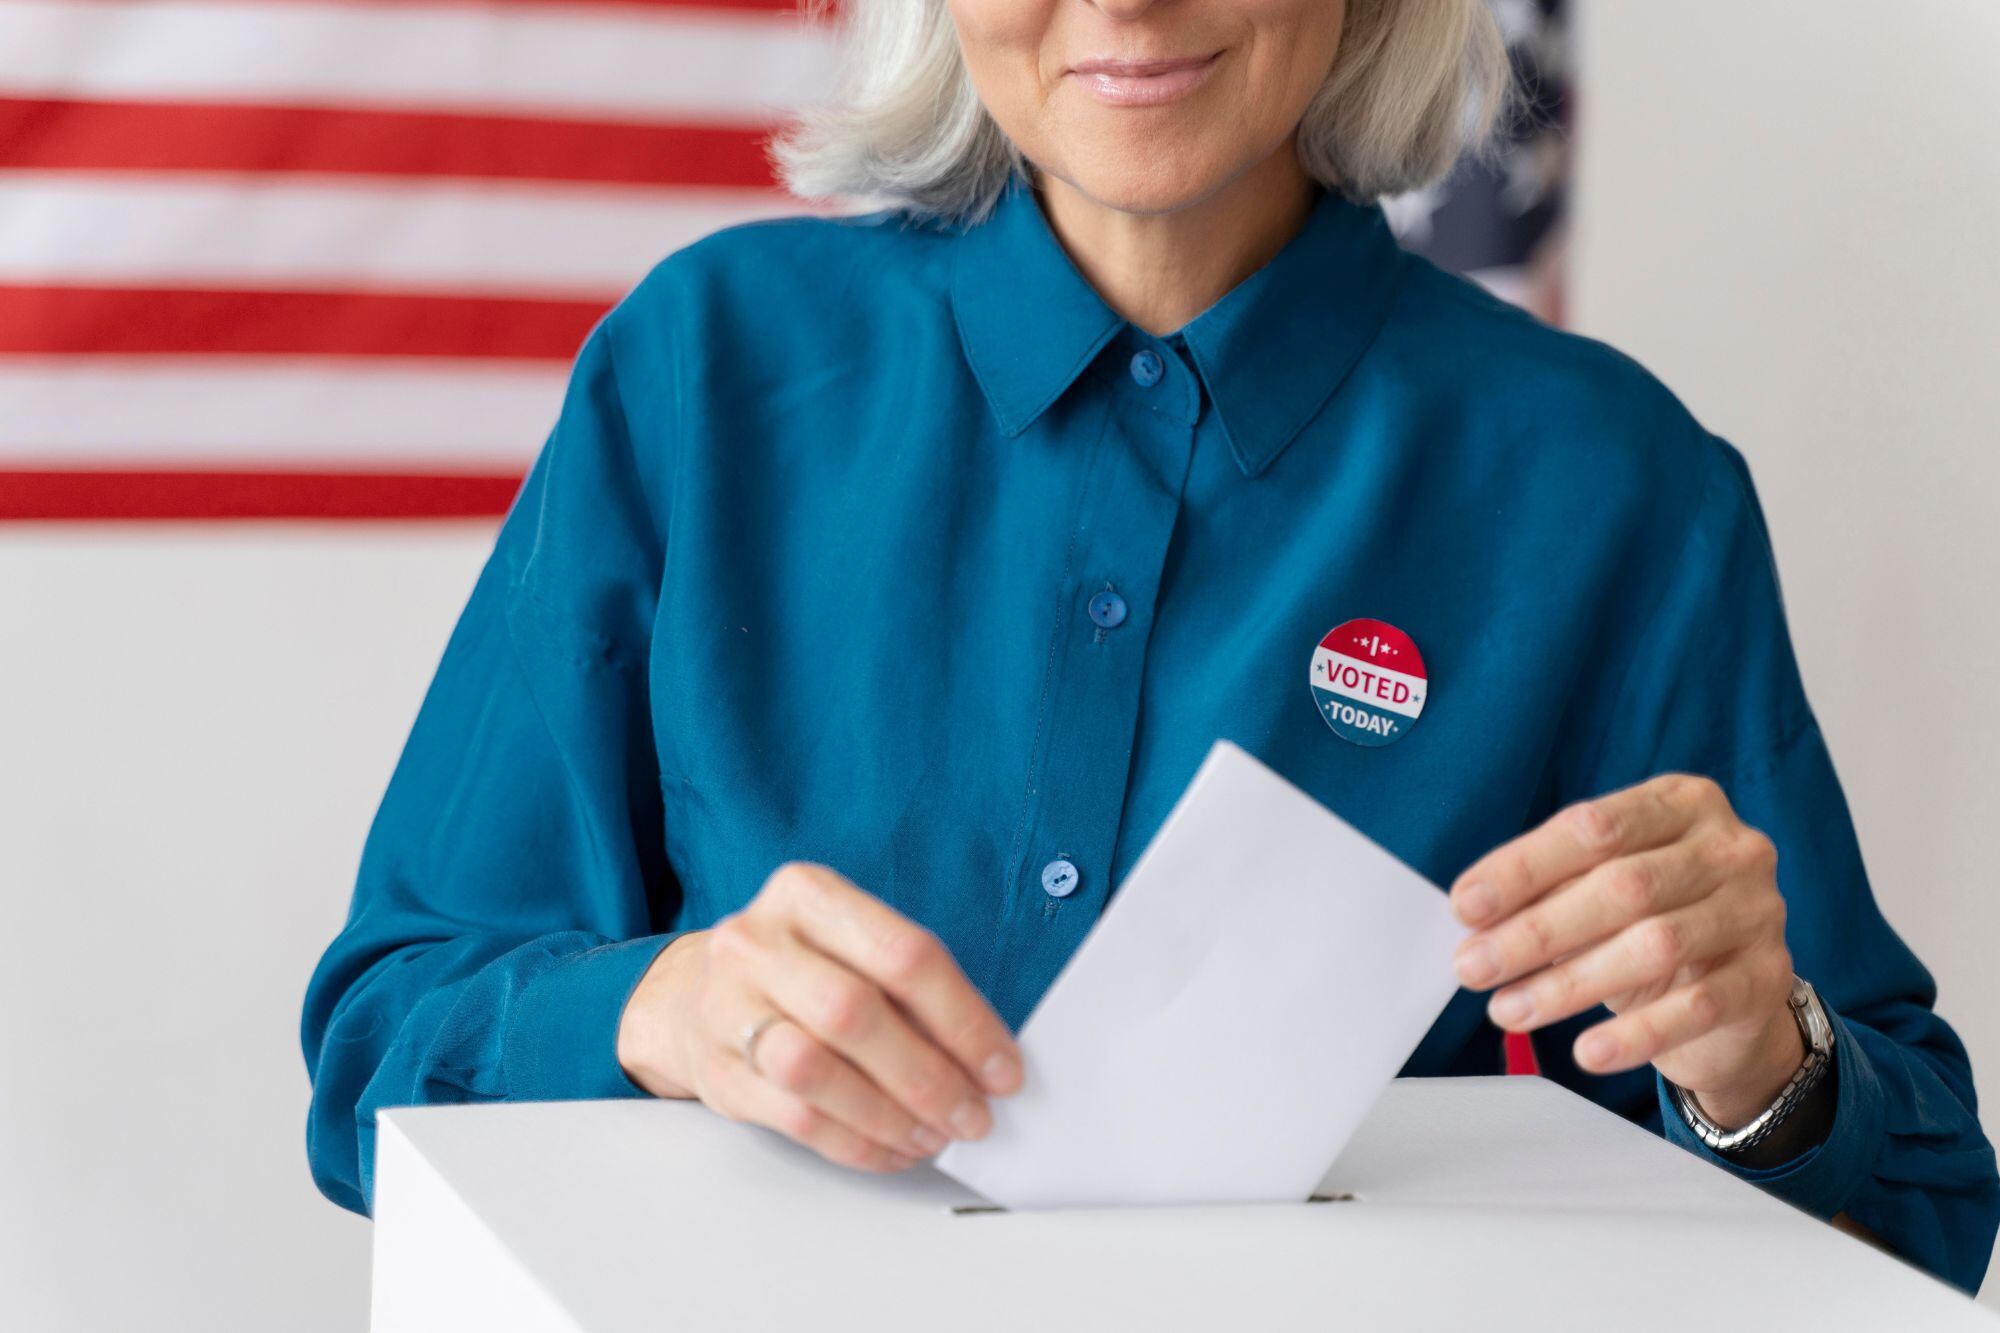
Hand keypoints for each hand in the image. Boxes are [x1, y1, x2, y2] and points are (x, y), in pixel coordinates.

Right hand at [616, 861, 1022, 1171]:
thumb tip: (987, 1060)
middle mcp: (757, 942)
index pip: (903, 954)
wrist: (694, 997)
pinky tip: (894, 1149)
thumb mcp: (849, 945)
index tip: (1003, 1069)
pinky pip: (797, 1118)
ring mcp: (726, 1006)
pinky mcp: (718, 1073)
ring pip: (817, 1070)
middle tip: (975, 1114)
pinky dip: (858, 1143)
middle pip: (855, 1013)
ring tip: (935, 1135)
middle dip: (930, 1075)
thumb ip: (910, 987)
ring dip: (892, 1115)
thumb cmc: (799, 970)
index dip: (964, 1019)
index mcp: (806, 893)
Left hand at [1448, 773, 1802, 1126]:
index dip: (1524, 867)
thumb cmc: (1648, 923)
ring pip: (1656, 945)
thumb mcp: (1599, 892)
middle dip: (1537, 930)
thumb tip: (1476, 914)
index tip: (1467, 907)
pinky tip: (1586, 1053)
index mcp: (1681, 803)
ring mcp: (1759, 912)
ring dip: (1570, 984)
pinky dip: (1634, 1034)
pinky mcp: (1768, 978)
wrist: (1730, 996)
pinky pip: (1696, 1007)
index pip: (1594, 826)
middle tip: (1474, 966)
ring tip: (1509, 1010)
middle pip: (1624, 886)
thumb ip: (1549, 890)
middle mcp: (1730, 849)